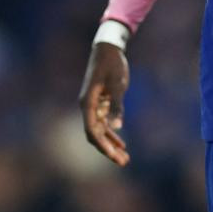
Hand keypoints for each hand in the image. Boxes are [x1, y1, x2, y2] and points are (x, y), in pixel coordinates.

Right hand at [78, 41, 130, 166]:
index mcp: (88, 103)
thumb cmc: (112, 64)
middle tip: (123, 162)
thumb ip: (117, 106)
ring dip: (111, 144)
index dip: (102, 145)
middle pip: (95, 134)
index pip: (92, 130)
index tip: (114, 156)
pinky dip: (112, 133)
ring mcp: (93, 105)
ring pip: (100, 130)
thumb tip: (118, 126)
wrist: (108, 49)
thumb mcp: (117, 84)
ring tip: (124, 158)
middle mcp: (87, 106)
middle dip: (108, 150)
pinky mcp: (100, 102)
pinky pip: (104, 123)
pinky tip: (122, 144)